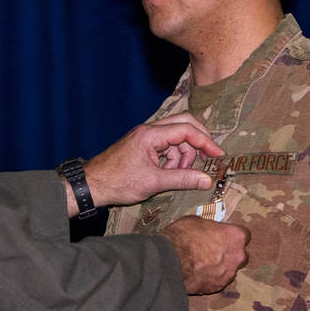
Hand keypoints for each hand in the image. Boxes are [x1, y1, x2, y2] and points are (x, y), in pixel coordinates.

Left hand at [77, 113, 221, 210]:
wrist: (91, 185)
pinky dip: (172, 158)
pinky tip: (168, 174)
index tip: (217, 155)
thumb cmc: (117, 182)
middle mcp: (148, 130)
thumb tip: (206, 180)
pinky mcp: (142, 146)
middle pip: (183, 125)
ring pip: (175, 138)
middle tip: (206, 159)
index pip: (186, 129)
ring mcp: (144, 137)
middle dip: (197, 143)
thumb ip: (182, 179)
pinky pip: (165, 146)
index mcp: (150, 134)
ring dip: (182, 155)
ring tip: (177, 175)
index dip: (205, 142)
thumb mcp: (154, 183)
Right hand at [160, 216, 248, 294]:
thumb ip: (210, 228)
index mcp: (236, 236)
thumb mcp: (196, 221)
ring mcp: (229, 274)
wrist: (170, 260)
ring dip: (220, 267)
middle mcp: (238, 256)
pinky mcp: (217, 287)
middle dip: (230, 254)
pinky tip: (198, 274)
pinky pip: (217, 282)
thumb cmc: (183, 237)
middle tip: (214, 251)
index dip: (232, 236)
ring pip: (229, 270)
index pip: (244, 235)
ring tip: (203, 264)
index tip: (223, 236)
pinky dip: (210, 279)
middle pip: (240, 255)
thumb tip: (209, 231)